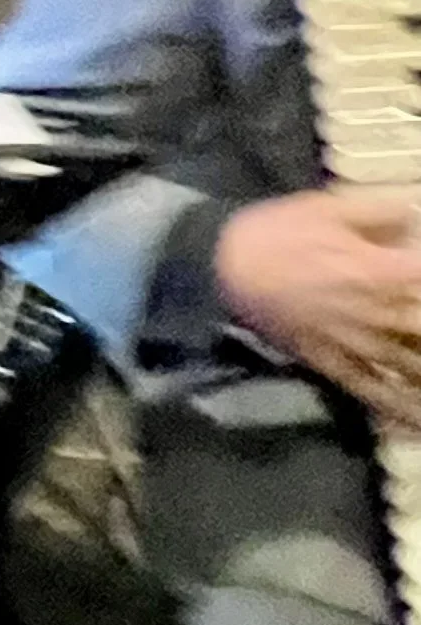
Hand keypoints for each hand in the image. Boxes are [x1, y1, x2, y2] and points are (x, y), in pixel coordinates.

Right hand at [215, 188, 420, 432]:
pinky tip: (414, 418)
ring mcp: (354, 344)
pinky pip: (372, 391)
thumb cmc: (276, 232)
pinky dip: (397, 406)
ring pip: (409, 365)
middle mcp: (373, 312)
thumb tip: (411, 218)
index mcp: (376, 270)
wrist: (222, 267)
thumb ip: (377, 213)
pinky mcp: (332, 364)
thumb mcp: (327, 206)